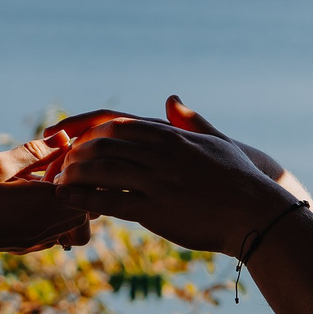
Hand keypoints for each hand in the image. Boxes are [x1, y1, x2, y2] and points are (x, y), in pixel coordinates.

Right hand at [0, 140, 91, 259]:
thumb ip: (34, 152)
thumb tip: (64, 137)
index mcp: (42, 205)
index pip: (85, 187)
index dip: (78, 168)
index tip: (59, 154)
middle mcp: (45, 227)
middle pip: (85, 206)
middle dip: (76, 185)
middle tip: (51, 166)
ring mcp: (37, 240)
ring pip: (72, 221)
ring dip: (64, 200)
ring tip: (38, 181)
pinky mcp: (27, 246)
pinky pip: (55, 229)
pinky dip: (52, 213)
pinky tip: (27, 198)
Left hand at [39, 98, 311, 206]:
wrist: (257, 214)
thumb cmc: (241, 179)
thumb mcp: (217, 142)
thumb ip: (191, 121)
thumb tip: (172, 99)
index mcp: (170, 136)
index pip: (115, 124)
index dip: (85, 129)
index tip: (65, 135)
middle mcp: (161, 154)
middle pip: (103, 144)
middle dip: (74, 152)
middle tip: (55, 163)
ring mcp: (157, 181)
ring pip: (101, 169)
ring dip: (73, 173)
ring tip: (55, 181)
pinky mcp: (156, 209)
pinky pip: (110, 200)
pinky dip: (83, 198)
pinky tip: (66, 200)